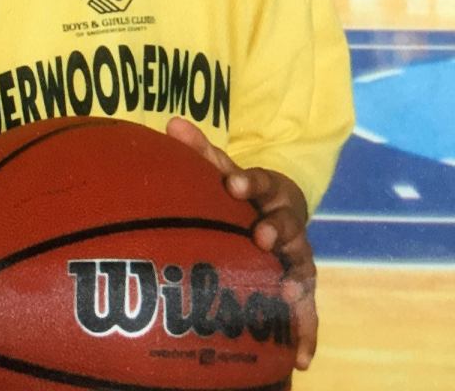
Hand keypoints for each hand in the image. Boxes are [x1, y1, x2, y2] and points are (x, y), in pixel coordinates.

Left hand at [166, 118, 315, 371]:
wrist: (280, 210)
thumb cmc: (241, 192)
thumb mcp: (224, 169)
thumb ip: (200, 150)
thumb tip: (172, 121)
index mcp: (269, 192)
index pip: (262, 182)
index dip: (250, 183)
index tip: (235, 183)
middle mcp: (286, 222)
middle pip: (287, 224)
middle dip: (276, 229)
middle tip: (260, 235)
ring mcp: (295, 255)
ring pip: (300, 266)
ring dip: (294, 277)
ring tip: (284, 289)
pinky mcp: (300, 286)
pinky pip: (307, 313)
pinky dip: (307, 333)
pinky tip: (302, 358)